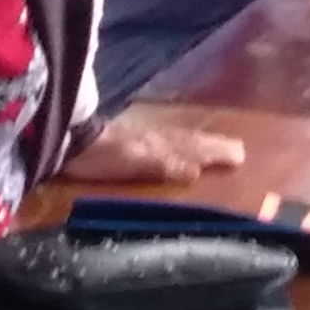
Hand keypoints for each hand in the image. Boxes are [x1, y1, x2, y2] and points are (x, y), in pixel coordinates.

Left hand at [66, 114, 250, 191]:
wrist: (68, 142)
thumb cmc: (105, 156)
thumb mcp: (137, 161)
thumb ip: (166, 163)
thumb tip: (196, 170)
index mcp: (163, 145)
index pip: (197, 148)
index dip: (218, 152)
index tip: (241, 155)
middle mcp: (158, 139)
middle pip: (192, 141)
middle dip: (214, 146)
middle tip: (238, 150)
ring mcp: (143, 139)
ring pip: (179, 140)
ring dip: (199, 145)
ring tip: (215, 148)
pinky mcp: (129, 144)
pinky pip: (165, 143)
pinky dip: (179, 146)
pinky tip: (175, 149)